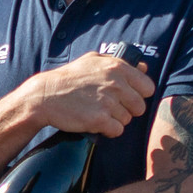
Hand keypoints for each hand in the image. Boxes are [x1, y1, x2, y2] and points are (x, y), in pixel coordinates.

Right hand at [26, 53, 154, 137]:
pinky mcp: (100, 119)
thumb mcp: (92, 61)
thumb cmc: (69, 78)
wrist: (45, 96)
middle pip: (139, 107)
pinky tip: (93, 120)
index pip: (147, 87)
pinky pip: (116, 130)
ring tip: (95, 110)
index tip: (124, 96)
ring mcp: (108, 102)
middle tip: (107, 105)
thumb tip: (143, 67)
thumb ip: (119, 62)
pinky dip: (106, 129)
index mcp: (117, 67)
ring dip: (114, 119)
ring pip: (127, 120)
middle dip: (126, 109)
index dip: (137, 94)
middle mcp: (116, 84)